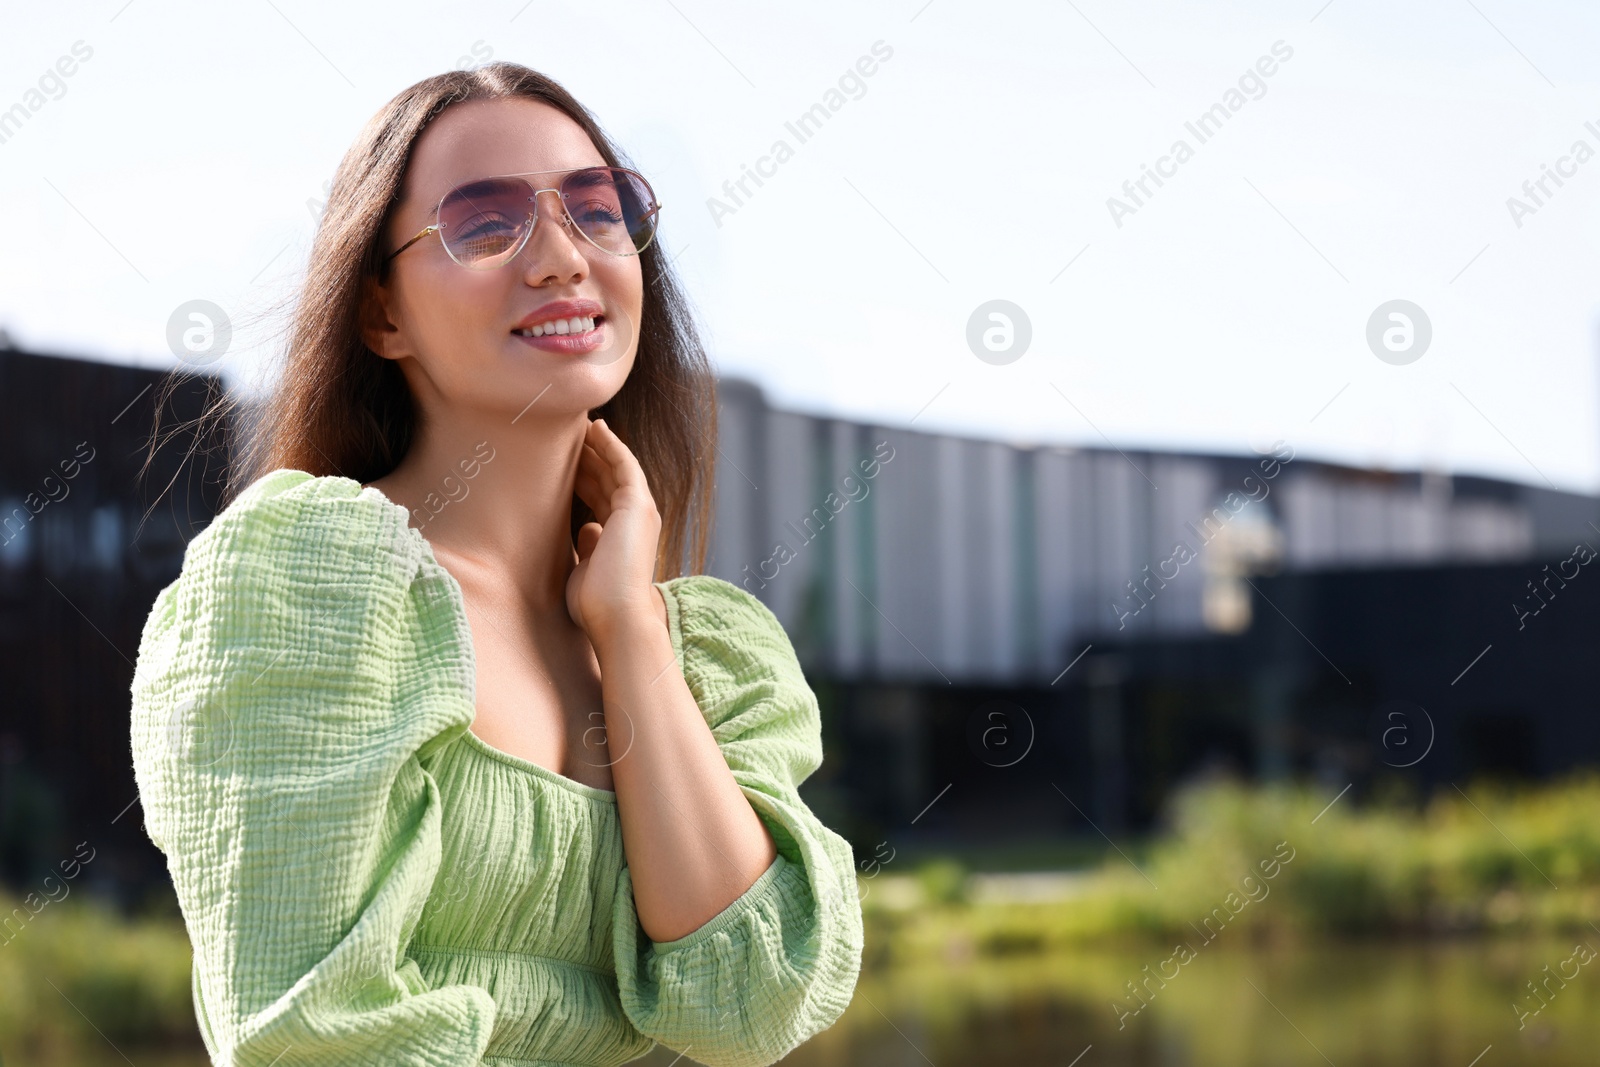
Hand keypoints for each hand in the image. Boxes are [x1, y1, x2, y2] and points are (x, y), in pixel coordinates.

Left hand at [567, 419, 665, 647]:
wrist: (617, 618)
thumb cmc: (597, 604)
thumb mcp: (587, 568)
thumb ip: (589, 546)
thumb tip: (586, 528)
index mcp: (624, 535)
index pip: (602, 496)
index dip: (584, 475)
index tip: (564, 461)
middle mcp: (636, 520)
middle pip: (609, 477)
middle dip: (588, 455)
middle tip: (566, 433)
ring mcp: (640, 512)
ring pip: (616, 466)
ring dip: (598, 444)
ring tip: (578, 422)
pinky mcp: (638, 506)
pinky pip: (624, 465)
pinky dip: (610, 445)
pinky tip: (595, 427)